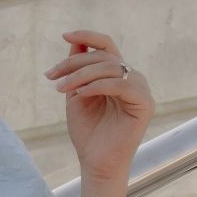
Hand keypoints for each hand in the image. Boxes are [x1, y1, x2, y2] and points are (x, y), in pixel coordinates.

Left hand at [43, 29, 155, 183]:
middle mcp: (132, 78)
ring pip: (110, 68)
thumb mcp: (76, 94)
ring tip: (61, 89)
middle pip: (103, 56)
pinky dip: (97, 86)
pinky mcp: (145, 104)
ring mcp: (141, 90)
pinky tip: (80, 94)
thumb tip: (74, 40)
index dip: (87, 36)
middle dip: (73, 63)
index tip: (65, 35)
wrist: (95, 161)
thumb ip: (77, 68)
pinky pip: (121, 85)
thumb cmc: (87, 130)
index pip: (106, 46)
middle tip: (51, 77)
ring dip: (80, 75)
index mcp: (117, 74)